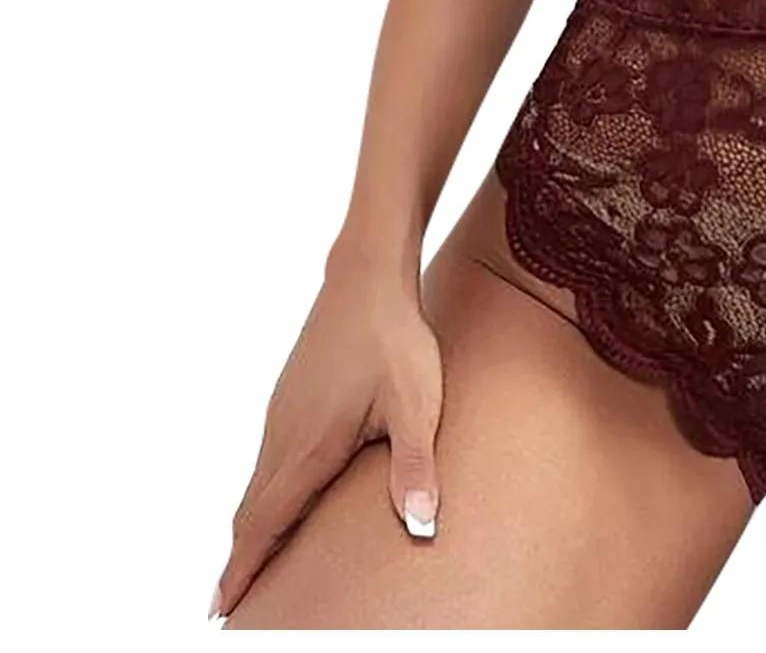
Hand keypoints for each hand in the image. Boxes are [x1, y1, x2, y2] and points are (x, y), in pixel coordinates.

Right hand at [211, 263, 444, 619]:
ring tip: (249, 566)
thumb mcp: (416, 405)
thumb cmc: (395, 341)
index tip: (220, 610)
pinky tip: (279, 501)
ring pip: (256, 486)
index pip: (265, 525)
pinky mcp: (288, 397)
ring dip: (251, 529)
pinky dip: (262, 496)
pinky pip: (266, 460)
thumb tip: (422, 526)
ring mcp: (281, 414)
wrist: (367, 278)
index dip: (243, 570)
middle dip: (240, 562)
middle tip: (228, 606)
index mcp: (308, 447)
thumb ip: (415, 467)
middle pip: (251, 514)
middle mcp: (283, 436)